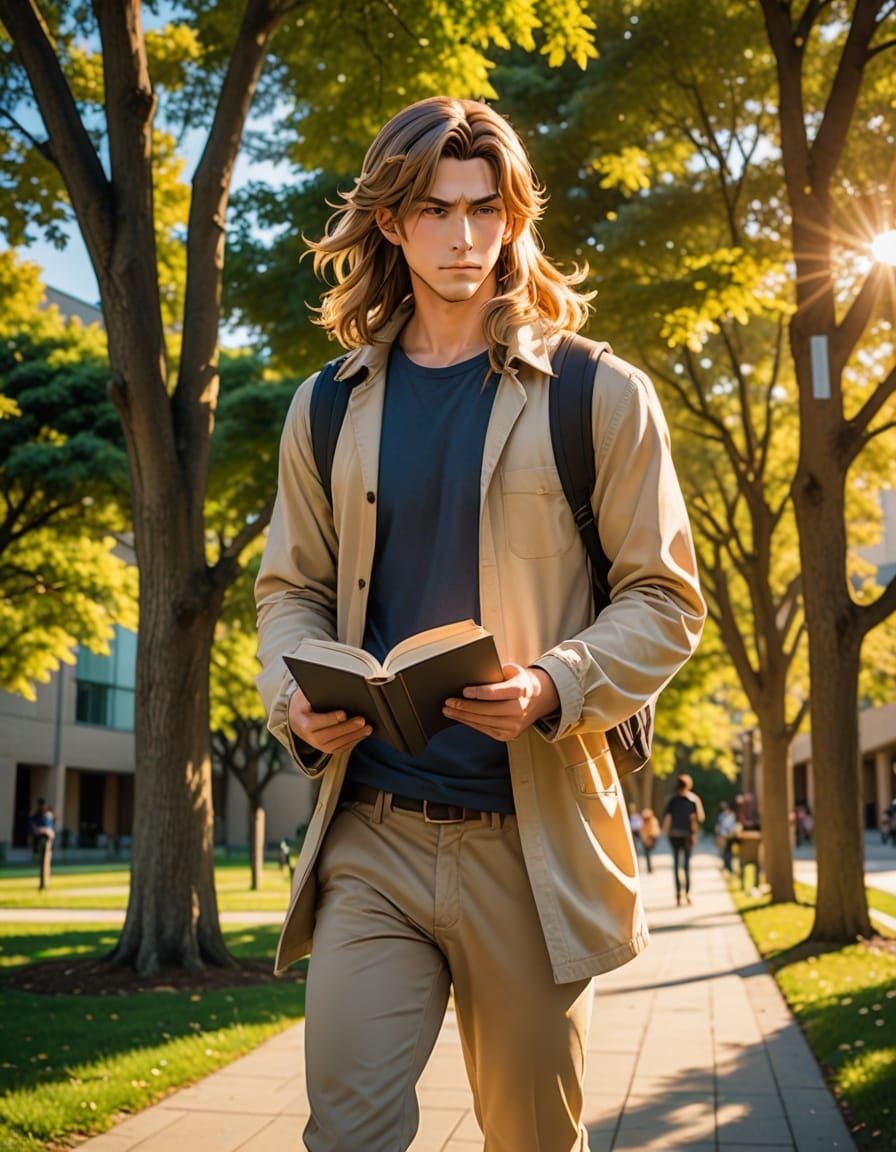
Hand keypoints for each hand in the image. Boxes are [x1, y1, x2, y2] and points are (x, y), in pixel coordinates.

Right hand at [288, 687, 371, 754]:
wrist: (296, 719)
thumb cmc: (304, 704)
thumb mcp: (305, 695)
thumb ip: (316, 691)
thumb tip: (334, 683)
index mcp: (302, 722)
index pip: (314, 723)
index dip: (329, 719)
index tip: (343, 714)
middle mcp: (309, 737)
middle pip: (328, 736)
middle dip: (347, 728)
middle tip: (362, 720)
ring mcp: (318, 745)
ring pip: (337, 745)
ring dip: (354, 736)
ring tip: (367, 728)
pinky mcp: (326, 749)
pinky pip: (341, 748)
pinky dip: (353, 741)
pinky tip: (363, 734)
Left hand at [442, 663, 559, 741]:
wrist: (539, 698)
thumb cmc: (520, 681)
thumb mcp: (511, 671)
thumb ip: (494, 673)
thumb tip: (471, 678)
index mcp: (521, 689)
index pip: (496, 692)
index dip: (478, 692)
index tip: (464, 691)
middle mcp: (519, 709)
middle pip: (487, 710)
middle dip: (465, 707)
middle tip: (449, 702)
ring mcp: (515, 725)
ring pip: (484, 722)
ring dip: (463, 717)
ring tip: (449, 711)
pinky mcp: (509, 734)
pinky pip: (486, 730)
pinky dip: (471, 724)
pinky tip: (461, 718)